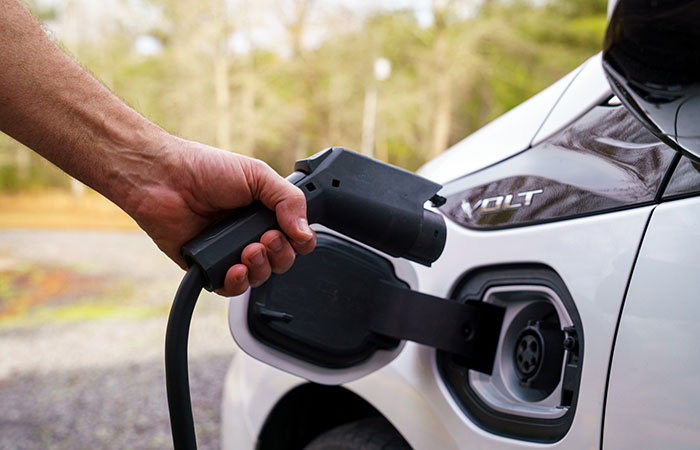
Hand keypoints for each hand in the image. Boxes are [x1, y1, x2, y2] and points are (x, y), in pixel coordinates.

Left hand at [124, 136, 315, 295]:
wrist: (164, 179)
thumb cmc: (204, 169)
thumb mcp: (257, 174)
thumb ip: (289, 200)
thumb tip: (305, 233)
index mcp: (264, 212)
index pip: (295, 238)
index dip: (298, 241)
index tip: (290, 233)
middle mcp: (248, 233)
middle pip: (281, 261)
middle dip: (280, 254)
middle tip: (266, 238)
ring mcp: (228, 251)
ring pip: (259, 277)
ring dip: (260, 268)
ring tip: (248, 250)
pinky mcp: (207, 267)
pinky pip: (229, 289)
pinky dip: (236, 284)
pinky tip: (234, 268)